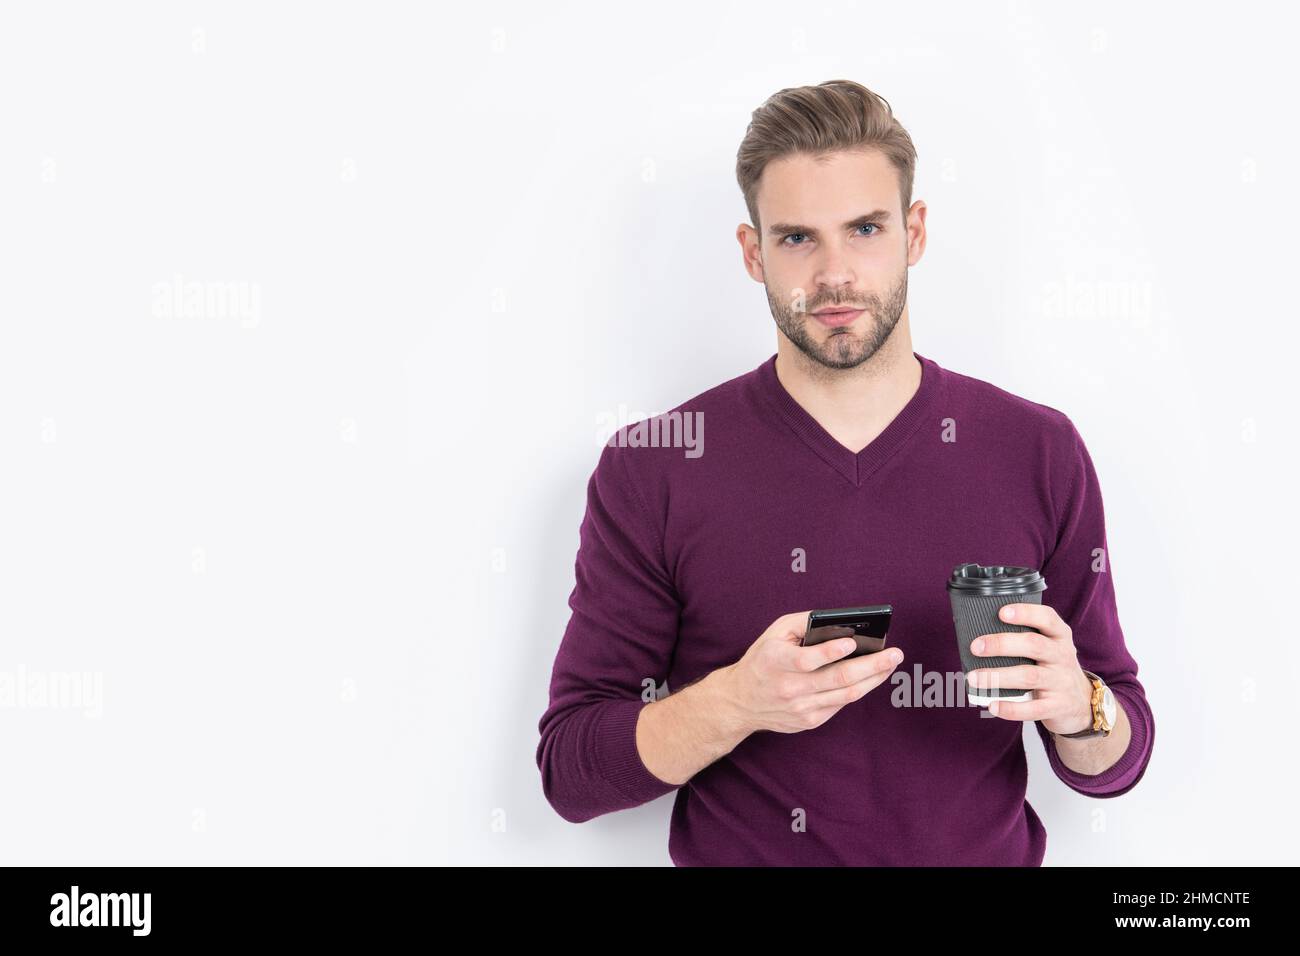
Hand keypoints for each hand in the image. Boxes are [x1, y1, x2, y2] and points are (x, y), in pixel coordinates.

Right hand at [718, 611, 904, 734]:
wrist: (740, 701)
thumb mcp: (774, 633)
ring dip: (873, 679)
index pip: (806, 660)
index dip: (830, 652)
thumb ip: (804, 622)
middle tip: (894, 654)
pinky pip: (841, 704)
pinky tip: (872, 677)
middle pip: (837, 679)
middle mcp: (789, 688)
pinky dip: (859, 689)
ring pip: (846, 694)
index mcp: (776, 662)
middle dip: (871, 665)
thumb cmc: (762, 660)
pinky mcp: (809, 721)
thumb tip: (839, 621)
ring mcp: (800, 708)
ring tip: (891, 664)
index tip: (852, 642)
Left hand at [966, 603, 1093, 733]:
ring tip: (974, 678)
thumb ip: (1024, 639)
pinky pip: (1033, 708)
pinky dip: (1011, 708)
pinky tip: (992, 706)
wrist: (1082, 703)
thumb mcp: (1049, 648)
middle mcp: (1062, 656)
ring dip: (998, 676)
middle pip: (1034, 645)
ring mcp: (1061, 682)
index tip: (1001, 612)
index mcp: (1059, 637)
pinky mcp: (1058, 706)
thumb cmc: (1052, 668)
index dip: (1025, 613)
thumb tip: (978, 638)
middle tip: (975, 647)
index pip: (1047, 618)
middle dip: (1002, 644)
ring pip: (1029, 676)